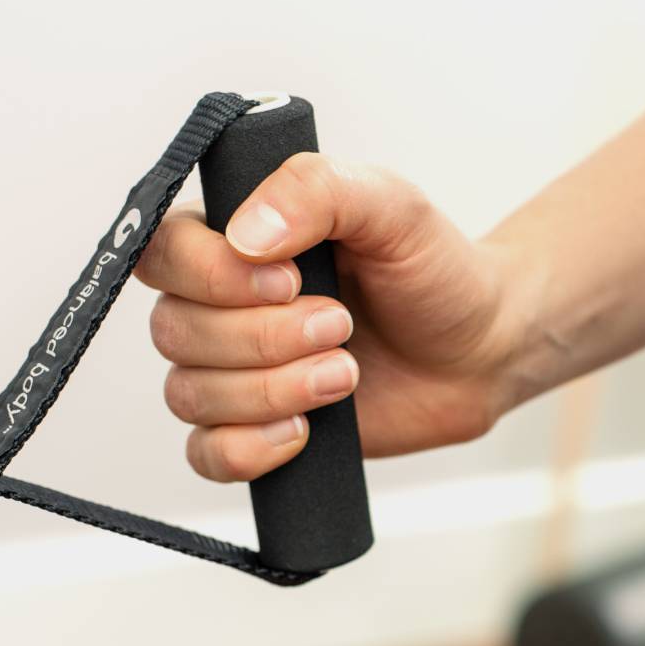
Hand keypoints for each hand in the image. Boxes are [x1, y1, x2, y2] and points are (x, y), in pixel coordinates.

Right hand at [135, 155, 525, 480]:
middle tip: (342, 325)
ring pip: (189, 394)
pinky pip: (207, 455)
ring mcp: (233, 371)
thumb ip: (315, 190)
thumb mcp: (389, 204)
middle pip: (174, 330)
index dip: (213, 276)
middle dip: (263, 337)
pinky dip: (249, 449)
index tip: (291, 281)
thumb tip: (244, 235)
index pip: (164, 254)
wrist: (480, 348)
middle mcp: (218, 303)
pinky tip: (304, 430)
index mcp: (233, 236)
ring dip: (271, 390)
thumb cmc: (433, 270)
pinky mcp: (256, 429)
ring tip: (346, 372)